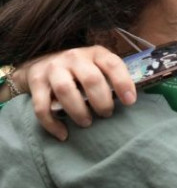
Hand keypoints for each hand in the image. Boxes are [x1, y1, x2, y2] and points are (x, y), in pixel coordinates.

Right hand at [18, 46, 135, 140]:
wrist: (42, 62)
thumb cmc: (80, 69)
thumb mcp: (98, 65)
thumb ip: (111, 78)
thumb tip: (129, 101)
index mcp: (95, 53)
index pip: (113, 64)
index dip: (123, 83)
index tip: (130, 102)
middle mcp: (74, 57)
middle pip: (91, 79)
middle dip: (102, 101)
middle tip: (106, 114)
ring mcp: (53, 68)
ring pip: (65, 90)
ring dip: (78, 111)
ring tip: (87, 123)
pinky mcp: (36, 82)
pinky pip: (42, 106)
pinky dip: (52, 123)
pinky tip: (63, 134)